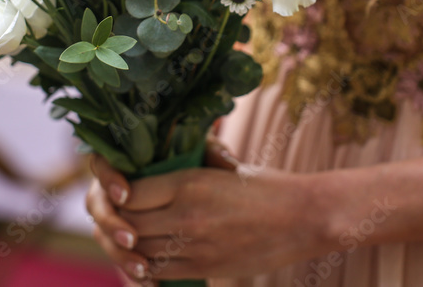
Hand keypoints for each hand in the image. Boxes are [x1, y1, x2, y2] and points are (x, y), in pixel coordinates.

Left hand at [86, 141, 329, 283]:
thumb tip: (163, 150)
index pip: (131, 192)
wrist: (303, 219)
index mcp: (190, 182)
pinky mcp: (203, 269)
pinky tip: (145, 256)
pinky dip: (146, 265)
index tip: (122, 189)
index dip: (119, 192)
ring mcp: (194, 246)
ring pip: (139, 249)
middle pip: (128, 222)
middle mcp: (186, 215)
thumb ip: (190, 159)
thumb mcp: (224, 164)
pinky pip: (158, 271)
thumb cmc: (266, 186)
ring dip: (129, 244)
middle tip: (118, 214)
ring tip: (128, 234)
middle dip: (118, 219)